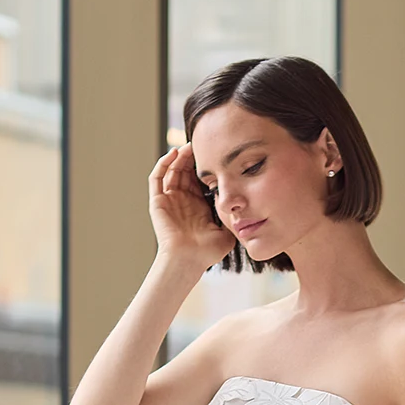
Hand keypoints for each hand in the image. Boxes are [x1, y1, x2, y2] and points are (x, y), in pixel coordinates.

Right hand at [149, 144, 232, 270]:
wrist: (189, 260)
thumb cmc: (207, 252)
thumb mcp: (227, 230)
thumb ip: (234, 217)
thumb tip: (248, 206)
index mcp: (197, 205)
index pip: (200, 178)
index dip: (206, 164)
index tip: (216, 153)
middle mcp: (182, 200)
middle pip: (185, 170)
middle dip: (193, 156)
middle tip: (203, 143)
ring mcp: (169, 200)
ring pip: (172, 170)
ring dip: (180, 156)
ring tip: (190, 145)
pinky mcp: (158, 202)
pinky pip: (157, 177)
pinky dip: (163, 163)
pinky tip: (174, 153)